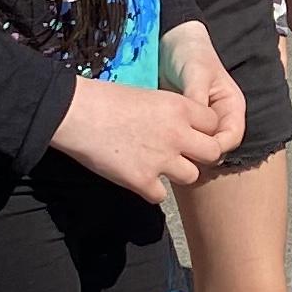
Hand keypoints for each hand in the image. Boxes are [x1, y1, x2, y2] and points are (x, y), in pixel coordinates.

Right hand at [49, 71, 231, 199]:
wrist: (76, 113)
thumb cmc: (106, 99)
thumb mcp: (150, 95)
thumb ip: (172, 113)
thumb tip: (183, 128)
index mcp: (180, 107)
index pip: (215, 124)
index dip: (204, 130)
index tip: (192, 133)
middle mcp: (177, 134)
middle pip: (212, 153)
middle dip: (200, 155)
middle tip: (183, 154)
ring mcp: (161, 159)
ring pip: (191, 176)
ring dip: (177, 174)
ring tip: (158, 165)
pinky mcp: (142, 180)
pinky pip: (161, 195)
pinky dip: (151, 189)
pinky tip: (138, 177)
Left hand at [161, 18, 246, 156]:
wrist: (172, 44)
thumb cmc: (191, 53)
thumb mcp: (197, 71)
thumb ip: (197, 97)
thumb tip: (193, 126)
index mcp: (231, 108)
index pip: (230, 139)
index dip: (215, 147)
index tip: (193, 148)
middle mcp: (219, 120)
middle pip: (214, 150)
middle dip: (197, 155)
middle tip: (174, 153)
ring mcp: (201, 125)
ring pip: (197, 151)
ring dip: (183, 153)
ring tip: (163, 149)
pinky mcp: (183, 127)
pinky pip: (181, 144)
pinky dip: (171, 146)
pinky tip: (156, 144)